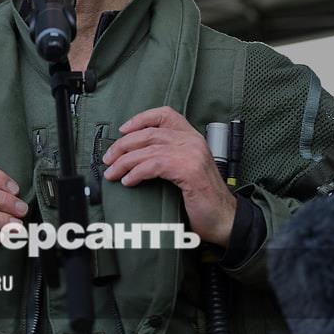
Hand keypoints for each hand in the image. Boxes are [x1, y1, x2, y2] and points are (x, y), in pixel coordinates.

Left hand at [103, 106, 237, 245]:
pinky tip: (128, 181)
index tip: (123, 130)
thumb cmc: (203, 199)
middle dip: (123, 145)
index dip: (140, 119)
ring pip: (148, 149)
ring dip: (125, 162)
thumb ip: (167, 157)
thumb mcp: (185, 170)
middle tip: (108, 159)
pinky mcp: (189, 170)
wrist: (225, 219)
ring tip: (112, 173)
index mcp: (192, 137)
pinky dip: (137, 172)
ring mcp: (192, 154)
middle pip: (149, 133)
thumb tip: (133, 156)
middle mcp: (193, 141)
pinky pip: (154, 165)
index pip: (165, 114)